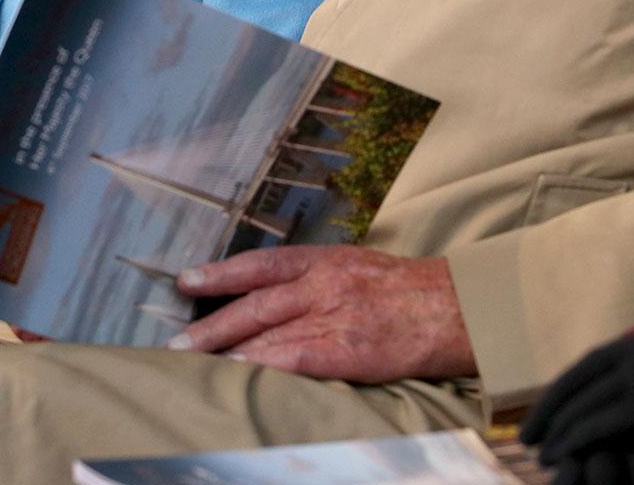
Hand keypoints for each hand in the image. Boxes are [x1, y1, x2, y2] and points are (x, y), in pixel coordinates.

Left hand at [169, 246, 473, 381]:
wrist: (459, 308)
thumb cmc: (412, 291)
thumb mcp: (360, 267)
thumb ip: (321, 278)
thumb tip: (280, 295)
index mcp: (326, 259)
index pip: (261, 264)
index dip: (220, 272)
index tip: (186, 281)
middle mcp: (323, 283)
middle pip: (254, 303)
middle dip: (211, 322)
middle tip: (174, 343)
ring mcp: (334, 316)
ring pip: (267, 332)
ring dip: (225, 350)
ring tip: (191, 363)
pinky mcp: (348, 350)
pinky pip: (294, 358)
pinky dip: (262, 365)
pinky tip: (238, 374)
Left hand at [520, 325, 633, 484]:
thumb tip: (611, 404)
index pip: (610, 354)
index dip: (572, 384)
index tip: (546, 414)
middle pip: (598, 367)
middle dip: (559, 401)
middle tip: (530, 434)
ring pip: (602, 390)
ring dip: (566, 422)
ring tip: (542, 451)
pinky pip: (618, 416)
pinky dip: (586, 435)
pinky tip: (566, 454)